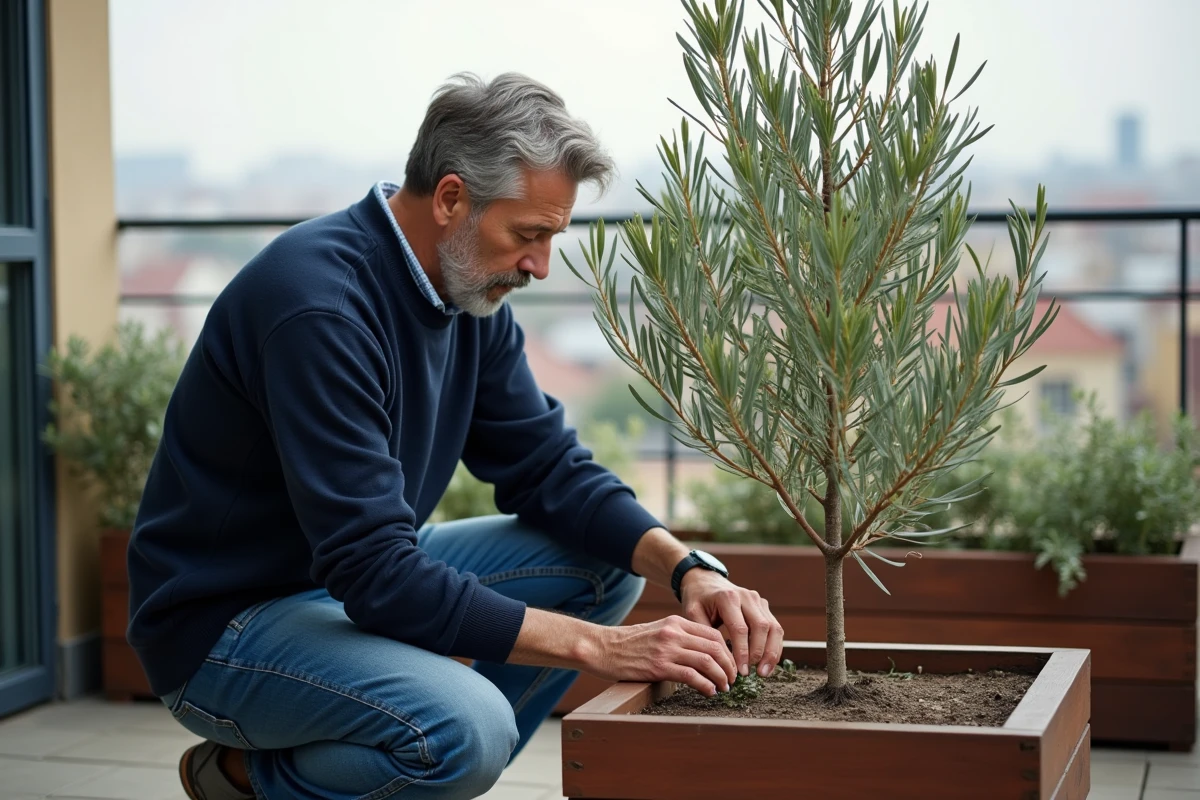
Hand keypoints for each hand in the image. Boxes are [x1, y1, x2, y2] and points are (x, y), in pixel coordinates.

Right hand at [583, 616, 738, 697]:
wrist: (602, 647)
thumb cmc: (628, 643)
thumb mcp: (657, 631)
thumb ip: (678, 637)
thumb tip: (702, 654)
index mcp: (675, 622)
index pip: (713, 634)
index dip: (728, 652)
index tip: (730, 665)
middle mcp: (674, 633)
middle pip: (715, 647)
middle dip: (729, 665)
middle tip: (732, 679)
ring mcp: (666, 649)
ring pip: (707, 662)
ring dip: (721, 677)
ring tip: (723, 687)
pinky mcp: (659, 667)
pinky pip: (691, 676)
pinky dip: (705, 685)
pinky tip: (709, 692)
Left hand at [679, 570, 783, 678]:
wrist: (705, 580)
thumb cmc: (697, 599)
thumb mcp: (692, 613)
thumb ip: (704, 635)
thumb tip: (715, 662)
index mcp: (727, 597)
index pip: (740, 628)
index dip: (742, 652)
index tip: (741, 672)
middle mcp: (747, 596)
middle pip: (761, 627)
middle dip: (760, 653)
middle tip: (755, 674)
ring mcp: (758, 600)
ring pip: (774, 627)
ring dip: (772, 652)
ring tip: (764, 672)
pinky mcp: (764, 606)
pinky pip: (775, 627)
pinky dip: (774, 646)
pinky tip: (768, 663)